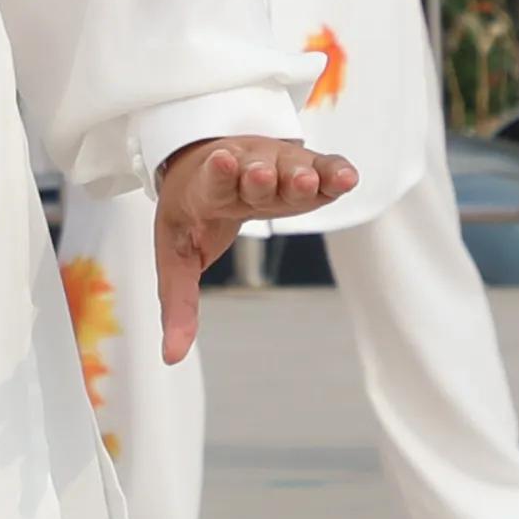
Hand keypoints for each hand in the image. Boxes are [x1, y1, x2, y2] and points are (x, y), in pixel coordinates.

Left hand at [148, 131, 352, 356]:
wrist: (210, 160)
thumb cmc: (194, 213)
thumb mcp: (176, 257)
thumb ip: (179, 305)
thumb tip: (172, 358)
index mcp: (206, 193)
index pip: (212, 182)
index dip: (218, 174)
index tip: (221, 162)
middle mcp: (242, 172)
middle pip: (253, 176)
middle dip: (260, 178)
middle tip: (263, 175)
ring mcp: (276, 166)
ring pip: (290, 169)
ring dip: (299, 175)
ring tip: (307, 181)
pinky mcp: (304, 167)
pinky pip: (323, 167)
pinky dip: (334, 172)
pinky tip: (347, 179)